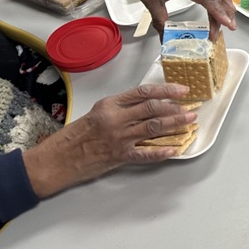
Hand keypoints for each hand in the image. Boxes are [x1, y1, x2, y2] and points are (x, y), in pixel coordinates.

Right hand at [22, 83, 195, 198]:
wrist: (56, 159)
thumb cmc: (75, 135)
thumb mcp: (97, 112)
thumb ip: (121, 107)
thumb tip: (147, 104)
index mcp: (111, 104)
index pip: (144, 92)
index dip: (166, 90)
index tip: (182, 90)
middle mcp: (116, 118)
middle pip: (152, 109)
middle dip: (175, 108)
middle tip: (191, 108)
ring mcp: (118, 138)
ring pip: (153, 128)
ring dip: (174, 125)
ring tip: (189, 122)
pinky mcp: (119, 156)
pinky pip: (145, 154)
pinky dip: (161, 152)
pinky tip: (174, 149)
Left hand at [100, 0, 235, 37]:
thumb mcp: (151, 2)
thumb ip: (160, 21)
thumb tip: (166, 40)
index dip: (217, 12)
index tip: (226, 23)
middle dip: (224, 13)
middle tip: (229, 29)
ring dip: (224, 8)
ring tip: (229, 23)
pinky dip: (219, 2)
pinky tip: (223, 10)